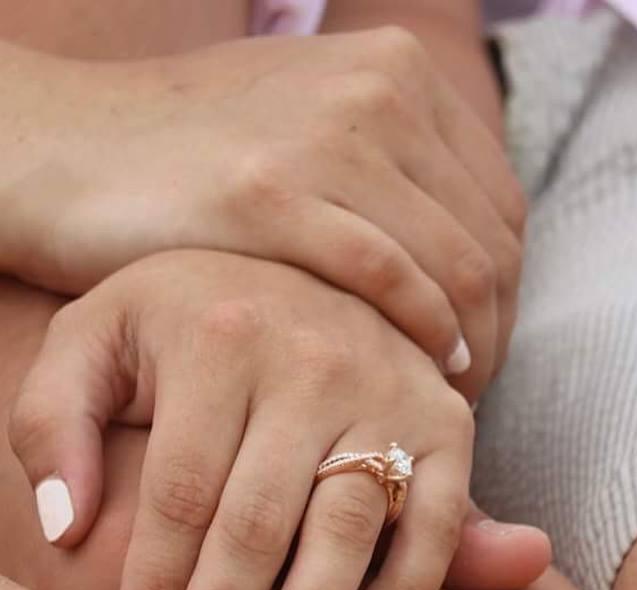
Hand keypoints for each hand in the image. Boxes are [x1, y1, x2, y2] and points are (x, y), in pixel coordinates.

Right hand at [1, 26, 524, 395]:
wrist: (60, 147)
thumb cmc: (196, 166)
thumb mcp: (315, 138)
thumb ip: (398, 179)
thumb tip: (472, 256)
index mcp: (400, 71)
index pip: (504, 211)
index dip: (507, 300)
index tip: (482, 356)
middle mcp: (380, 89)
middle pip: (495, 247)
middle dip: (496, 337)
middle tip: (467, 395)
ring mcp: (327, 135)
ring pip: (459, 269)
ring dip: (469, 355)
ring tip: (439, 402)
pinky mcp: (271, 192)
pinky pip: (391, 279)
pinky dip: (420, 339)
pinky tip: (412, 379)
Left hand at [9, 250, 502, 589]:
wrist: (306, 261)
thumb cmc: (185, 318)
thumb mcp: (96, 337)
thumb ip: (52, 419)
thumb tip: (67, 530)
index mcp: (217, 336)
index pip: (178, 494)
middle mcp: (311, 361)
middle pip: (258, 524)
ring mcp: (389, 391)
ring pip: (347, 530)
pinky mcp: (448, 422)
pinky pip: (436, 525)